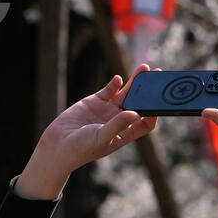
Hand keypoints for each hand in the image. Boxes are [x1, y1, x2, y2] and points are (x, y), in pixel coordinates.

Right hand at [39, 63, 160, 171]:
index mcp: (124, 133)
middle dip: (148, 91)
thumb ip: (117, 125)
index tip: (160, 104)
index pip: (145, 123)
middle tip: (158, 76)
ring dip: (135, 81)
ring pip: (126, 93)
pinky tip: (118, 79)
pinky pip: (109, 90)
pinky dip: (114, 83)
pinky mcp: (95, 101)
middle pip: (139, 103)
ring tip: (144, 68)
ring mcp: (107, 110)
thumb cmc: (81, 149)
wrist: (57, 145)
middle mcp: (118, 120)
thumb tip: (135, 113)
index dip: (154, 114)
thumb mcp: (101, 138)